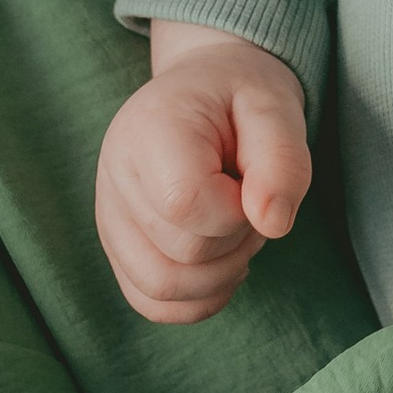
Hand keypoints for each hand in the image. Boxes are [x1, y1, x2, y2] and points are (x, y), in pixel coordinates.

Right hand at [93, 27, 311, 323]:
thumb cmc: (243, 99)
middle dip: (236, 240)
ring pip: (159, 288)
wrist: (209, 91)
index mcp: (150, 127)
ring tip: (236, 226)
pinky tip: (222, 260)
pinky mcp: (117, 244)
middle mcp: (115, 172)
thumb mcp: (277, 109)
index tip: (252, 180)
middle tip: (252, 199)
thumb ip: (283, 161)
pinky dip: (197, 297)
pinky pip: (150, 302)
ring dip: (220, 274)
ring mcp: (109, 212)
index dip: (236, 210)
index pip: (185, 204)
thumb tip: (273, 224)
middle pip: (180, 254)